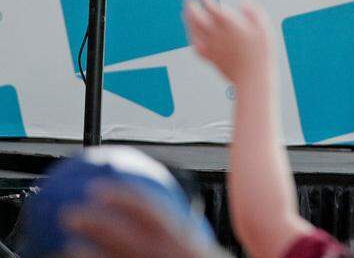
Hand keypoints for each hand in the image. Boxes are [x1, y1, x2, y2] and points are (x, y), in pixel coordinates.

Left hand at [60, 185, 215, 257]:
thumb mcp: (202, 246)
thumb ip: (184, 230)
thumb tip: (174, 213)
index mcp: (179, 238)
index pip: (147, 210)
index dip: (120, 197)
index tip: (97, 188)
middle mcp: (160, 255)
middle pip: (119, 235)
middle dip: (92, 222)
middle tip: (69, 213)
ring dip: (82, 255)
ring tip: (64, 249)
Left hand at [183, 0, 272, 86]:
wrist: (253, 78)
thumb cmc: (261, 52)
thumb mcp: (265, 28)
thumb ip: (254, 12)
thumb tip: (243, 2)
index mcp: (231, 26)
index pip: (213, 9)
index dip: (206, 0)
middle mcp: (218, 36)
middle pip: (200, 19)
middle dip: (192, 9)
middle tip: (189, 1)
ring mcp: (213, 48)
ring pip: (195, 32)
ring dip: (189, 21)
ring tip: (186, 13)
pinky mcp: (211, 59)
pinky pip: (196, 46)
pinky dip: (192, 37)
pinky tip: (192, 34)